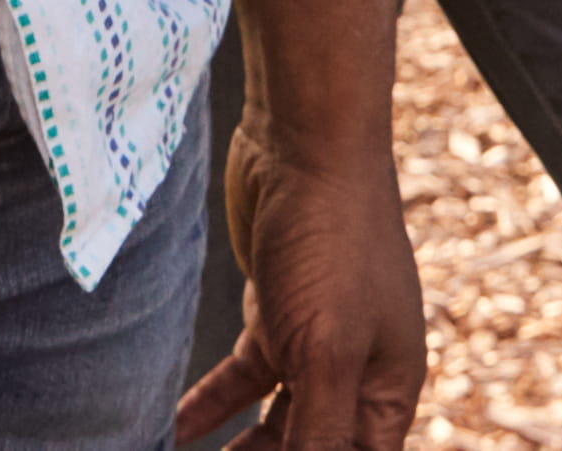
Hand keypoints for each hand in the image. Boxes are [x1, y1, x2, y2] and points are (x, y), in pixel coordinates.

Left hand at [175, 121, 424, 450]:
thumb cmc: (334, 240)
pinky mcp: (274, 312)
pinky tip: (174, 428)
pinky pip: (240, 379)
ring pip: (274, 422)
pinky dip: (209, 407)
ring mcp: (313, 341)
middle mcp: (356, 372)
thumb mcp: (327, 352)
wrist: (305, 140)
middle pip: (312, 447)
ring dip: (235, 450)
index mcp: (387, 390)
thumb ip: (320, 432)